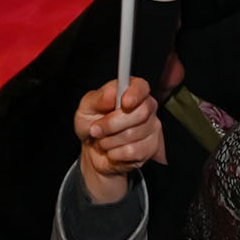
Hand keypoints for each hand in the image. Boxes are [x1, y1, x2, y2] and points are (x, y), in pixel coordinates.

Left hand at [73, 77, 160, 201]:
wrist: (94, 151)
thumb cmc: (92, 124)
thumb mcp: (86, 108)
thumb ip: (97, 99)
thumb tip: (110, 94)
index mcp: (132, 91)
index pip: (142, 86)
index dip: (135, 94)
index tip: (124, 102)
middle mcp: (147, 106)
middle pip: (141, 113)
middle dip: (112, 124)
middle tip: (96, 129)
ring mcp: (152, 128)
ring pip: (133, 135)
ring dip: (109, 141)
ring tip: (103, 140)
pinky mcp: (151, 148)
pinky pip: (133, 151)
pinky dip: (115, 153)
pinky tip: (113, 150)